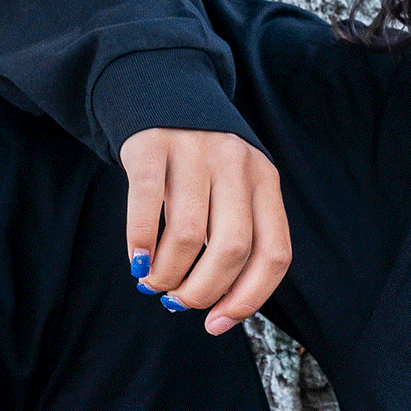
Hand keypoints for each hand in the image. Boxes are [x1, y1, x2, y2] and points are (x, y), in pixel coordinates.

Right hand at [120, 128, 291, 334]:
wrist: (163, 87)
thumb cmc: (202, 160)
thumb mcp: (236, 187)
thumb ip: (237, 236)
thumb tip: (218, 309)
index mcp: (265, 181)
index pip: (274, 253)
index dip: (248, 298)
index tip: (217, 323)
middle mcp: (236, 164)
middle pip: (232, 248)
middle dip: (202, 290)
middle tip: (177, 302)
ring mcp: (195, 151)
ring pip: (188, 233)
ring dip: (167, 273)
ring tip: (152, 283)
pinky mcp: (151, 145)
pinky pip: (146, 203)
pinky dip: (140, 241)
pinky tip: (136, 261)